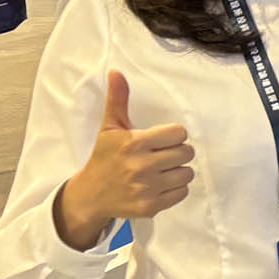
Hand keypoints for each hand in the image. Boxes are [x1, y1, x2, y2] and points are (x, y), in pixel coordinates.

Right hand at [54, 71, 193, 250]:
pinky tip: (159, 185)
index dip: (173, 136)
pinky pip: (182, 193)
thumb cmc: (105, 157)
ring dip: (178, 171)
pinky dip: (175, 189)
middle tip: (160, 156)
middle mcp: (141, 166)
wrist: (90, 195)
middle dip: (176, 153)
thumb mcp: (110, 128)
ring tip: (160, 170)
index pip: (180, 133)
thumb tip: (116, 72)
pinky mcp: (150, 206)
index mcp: (134, 143)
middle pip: (187, 153)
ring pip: (187, 173)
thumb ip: (118, 100)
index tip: (160, 140)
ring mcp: (146, 188)